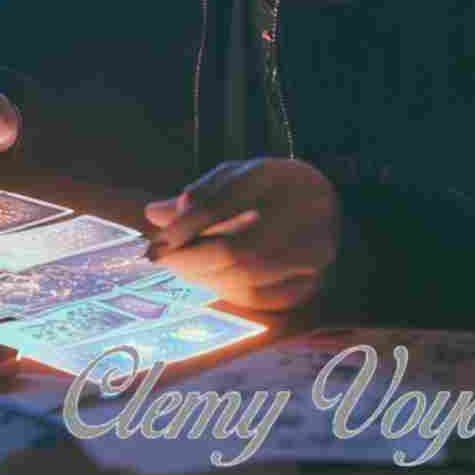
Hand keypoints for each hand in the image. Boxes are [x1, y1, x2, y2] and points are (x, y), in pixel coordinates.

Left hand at [143, 157, 338, 311]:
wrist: (321, 204)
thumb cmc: (266, 188)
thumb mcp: (232, 177)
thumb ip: (197, 195)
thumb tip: (153, 214)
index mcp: (275, 175)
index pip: (220, 206)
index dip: (184, 228)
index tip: (158, 242)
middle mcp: (302, 212)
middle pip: (235, 250)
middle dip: (190, 261)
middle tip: (164, 262)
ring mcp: (312, 250)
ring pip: (246, 277)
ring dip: (205, 278)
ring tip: (183, 270)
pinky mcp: (314, 280)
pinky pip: (262, 298)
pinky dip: (228, 292)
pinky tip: (211, 281)